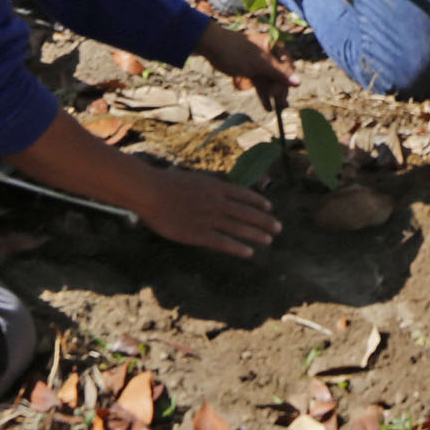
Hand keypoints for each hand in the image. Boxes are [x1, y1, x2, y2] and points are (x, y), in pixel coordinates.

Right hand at [132, 162, 280, 257]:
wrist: (150, 192)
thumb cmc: (167, 183)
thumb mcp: (195, 177)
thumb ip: (211, 181)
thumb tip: (223, 180)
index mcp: (215, 186)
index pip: (244, 194)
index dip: (259, 201)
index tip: (270, 207)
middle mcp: (217, 202)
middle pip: (247, 212)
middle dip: (265, 220)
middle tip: (278, 228)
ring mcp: (209, 218)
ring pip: (239, 227)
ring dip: (256, 234)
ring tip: (269, 240)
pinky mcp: (198, 234)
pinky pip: (223, 242)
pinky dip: (237, 248)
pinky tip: (249, 253)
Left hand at [196, 20, 290, 111]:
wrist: (212, 46)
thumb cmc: (237, 51)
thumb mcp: (259, 64)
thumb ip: (280, 73)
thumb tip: (298, 83)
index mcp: (275, 47)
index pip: (287, 67)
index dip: (284, 82)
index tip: (278, 94)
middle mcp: (270, 54)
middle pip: (279, 76)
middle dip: (278, 90)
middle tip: (280, 105)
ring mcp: (260, 63)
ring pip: (269, 81)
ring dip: (271, 94)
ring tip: (276, 109)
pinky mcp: (251, 70)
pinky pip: (260, 83)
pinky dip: (262, 93)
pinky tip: (267, 106)